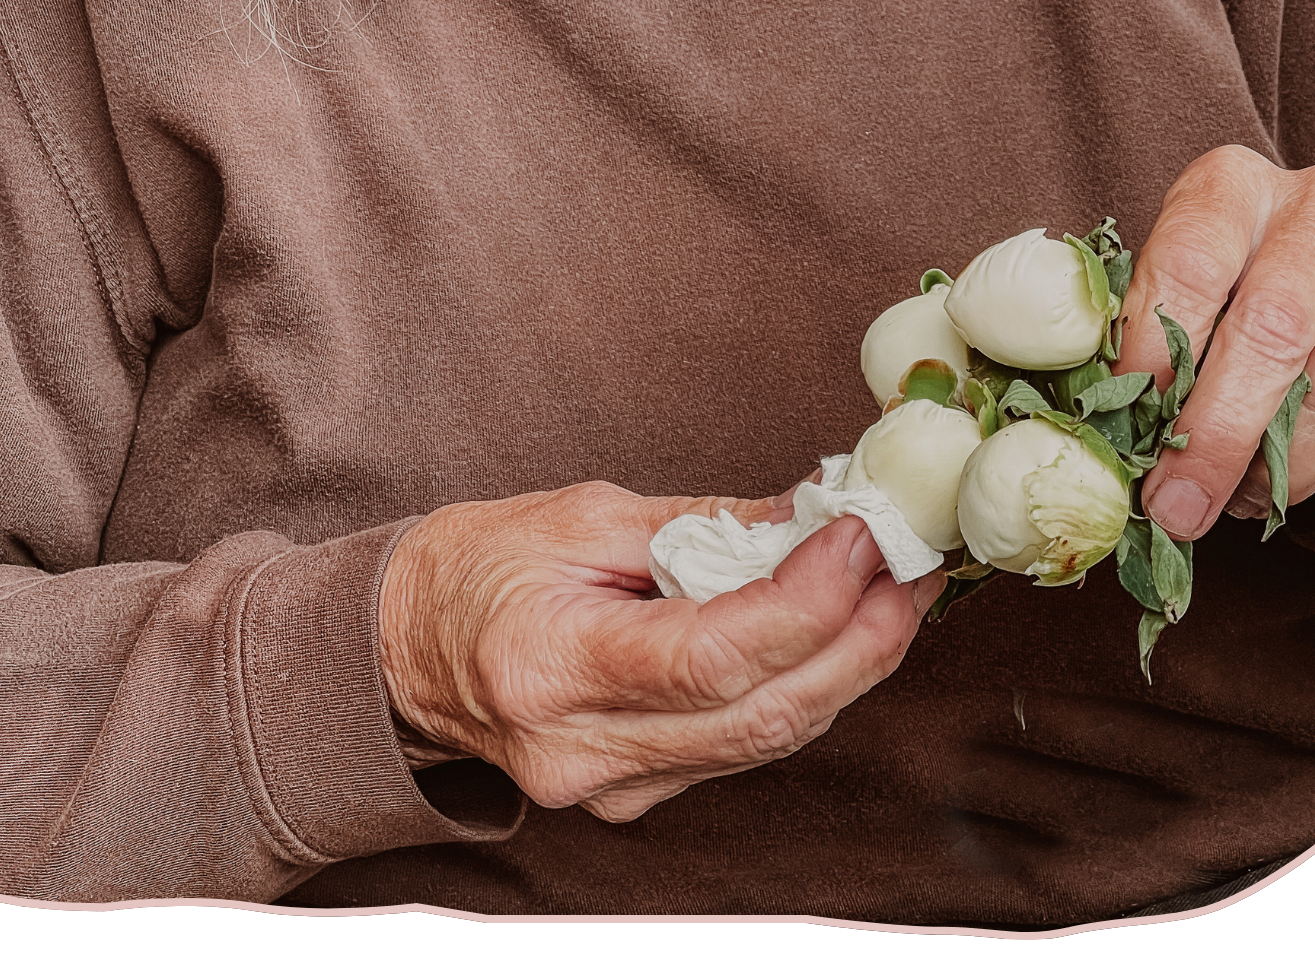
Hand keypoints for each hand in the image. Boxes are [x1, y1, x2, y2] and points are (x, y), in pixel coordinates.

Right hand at [379, 480, 943, 820]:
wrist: (403, 652)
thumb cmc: (477, 567)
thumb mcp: (582, 515)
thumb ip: (701, 524)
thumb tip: (811, 514)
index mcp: (552, 667)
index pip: (710, 656)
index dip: (806, 601)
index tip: (863, 536)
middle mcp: (583, 751)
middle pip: (760, 715)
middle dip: (858, 640)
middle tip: (912, 566)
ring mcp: (610, 791)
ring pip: (766, 741)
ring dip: (847, 666)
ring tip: (896, 590)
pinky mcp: (634, 799)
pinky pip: (741, 747)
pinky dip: (800, 688)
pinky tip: (839, 634)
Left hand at [1112, 147, 1314, 541]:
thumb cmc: (1230, 287)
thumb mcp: (1173, 288)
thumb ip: (1144, 341)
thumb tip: (1115, 440)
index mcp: (1233, 185)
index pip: (1189, 264)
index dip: (1156, 360)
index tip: (1135, 435)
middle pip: (1272, 330)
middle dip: (1219, 438)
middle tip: (1181, 507)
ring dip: (1287, 467)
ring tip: (1246, 493)